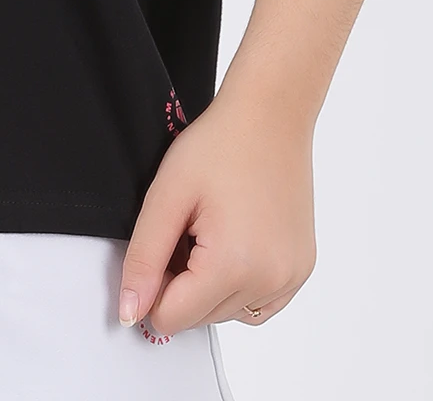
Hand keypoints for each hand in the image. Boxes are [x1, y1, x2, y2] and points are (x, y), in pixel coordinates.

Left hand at [118, 86, 316, 336]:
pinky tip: (233, 242)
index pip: (172, 318)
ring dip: (210, 285)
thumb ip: (143, 259)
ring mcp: (291, 278)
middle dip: (182, 283)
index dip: (153, 285)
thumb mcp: (166, 196)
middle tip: (187, 227)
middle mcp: (270, 281)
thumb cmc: (219, 144)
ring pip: (228, 313)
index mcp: (234, 264)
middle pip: (200, 319)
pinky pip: (258, 304)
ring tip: (211, 230)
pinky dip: (238, 285)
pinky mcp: (301, 270)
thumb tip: (130, 313)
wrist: (270, 114)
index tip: (161, 243)